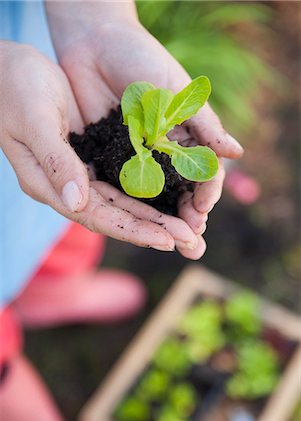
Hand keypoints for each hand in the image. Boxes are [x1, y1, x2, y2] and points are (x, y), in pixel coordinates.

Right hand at [0, 41, 181, 251]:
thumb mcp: (35, 121)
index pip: (96, 215)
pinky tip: (170, 196)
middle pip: (115, 215)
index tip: (167, 240)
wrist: (10, 68)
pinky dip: (147, 189)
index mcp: (48, 184)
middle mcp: (66, 186)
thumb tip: (76, 203)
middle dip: (153, 229)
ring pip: (122, 201)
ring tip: (186, 227)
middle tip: (190, 241)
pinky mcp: (91, 156)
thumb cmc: (15, 88)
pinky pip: (123, 179)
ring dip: (155, 215)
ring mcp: (79, 173)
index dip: (133, 229)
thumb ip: (56, 162)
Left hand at [46, 2, 242, 258]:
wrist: (92, 43)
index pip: (201, 174)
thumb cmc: (139, 58)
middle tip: (192, 246)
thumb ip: (202, 123)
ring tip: (169, 245)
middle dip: (187, 220)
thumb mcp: (173, 89)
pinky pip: (120, 189)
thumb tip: (237, 152)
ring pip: (152, 198)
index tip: (201, 212)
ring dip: (161, 223)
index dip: (203, 195)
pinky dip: (128, 209)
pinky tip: (133, 227)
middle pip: (179, 193)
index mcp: (185, 136)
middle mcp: (163, 152)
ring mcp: (135, 158)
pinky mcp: (107, 159)